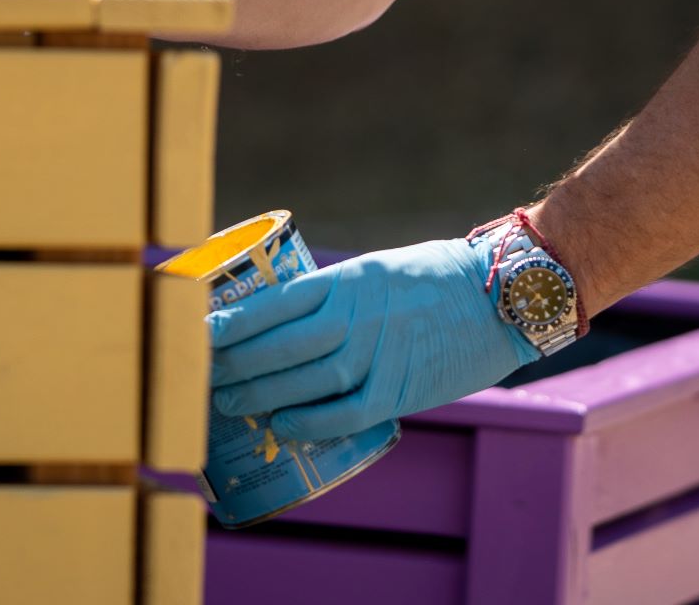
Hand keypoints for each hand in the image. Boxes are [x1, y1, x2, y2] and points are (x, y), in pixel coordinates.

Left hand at [209, 233, 538, 441]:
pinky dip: (308, 423)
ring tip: (228, 404)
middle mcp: (357, 315)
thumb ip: (336, 297)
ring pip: (303, 381)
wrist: (501, 298)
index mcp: (348, 280)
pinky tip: (283, 426)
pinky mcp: (400, 390)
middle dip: (232, 365)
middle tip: (200, 376)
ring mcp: (378, 355)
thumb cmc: (435, 280)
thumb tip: (284, 324)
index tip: (197, 335)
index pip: (273, 303)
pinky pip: (343, 414)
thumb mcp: (377, 271)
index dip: (230, 323)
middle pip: (278, 346)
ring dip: (259, 396)